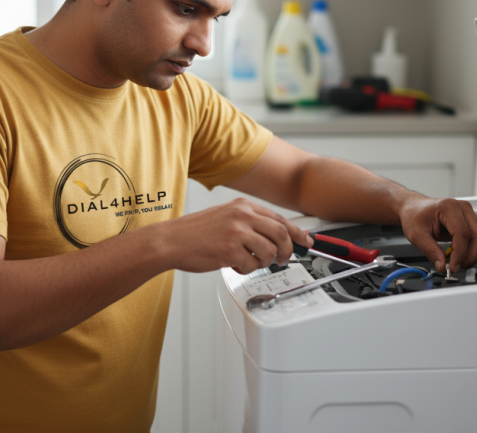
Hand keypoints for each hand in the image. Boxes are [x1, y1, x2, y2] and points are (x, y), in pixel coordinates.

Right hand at [157, 198, 311, 274]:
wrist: (170, 240)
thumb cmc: (195, 232)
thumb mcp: (225, 216)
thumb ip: (249, 222)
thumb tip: (276, 235)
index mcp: (242, 206)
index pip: (280, 218)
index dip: (297, 232)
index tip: (306, 241)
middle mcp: (242, 216)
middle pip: (282, 233)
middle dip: (287, 250)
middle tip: (282, 260)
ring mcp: (236, 232)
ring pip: (269, 251)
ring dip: (264, 262)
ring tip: (250, 263)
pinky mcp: (229, 250)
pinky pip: (251, 265)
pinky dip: (246, 269)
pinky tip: (233, 265)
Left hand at [399, 197, 476, 273]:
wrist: (414, 208)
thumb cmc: (414, 216)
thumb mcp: (416, 235)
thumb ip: (430, 251)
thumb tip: (442, 266)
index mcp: (449, 207)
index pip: (462, 233)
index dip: (460, 253)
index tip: (453, 267)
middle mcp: (462, 208)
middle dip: (470, 256)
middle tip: (457, 268)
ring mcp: (468, 213)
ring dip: (473, 255)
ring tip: (457, 263)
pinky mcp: (470, 221)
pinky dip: (471, 251)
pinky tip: (459, 257)